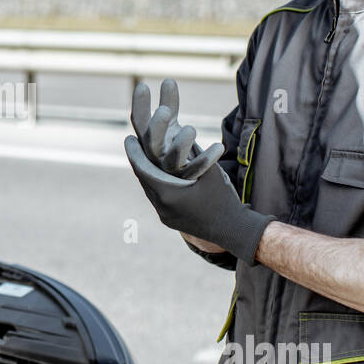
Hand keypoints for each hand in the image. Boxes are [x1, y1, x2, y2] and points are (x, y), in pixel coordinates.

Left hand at [124, 134, 273, 265]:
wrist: (234, 231)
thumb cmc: (223, 198)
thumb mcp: (209, 171)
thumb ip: (193, 155)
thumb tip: (180, 132)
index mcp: (168, 194)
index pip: (143, 169)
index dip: (135, 152)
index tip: (129, 137)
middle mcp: (162, 208)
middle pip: (144, 180)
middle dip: (140, 161)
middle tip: (133, 144)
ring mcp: (165, 217)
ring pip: (150, 190)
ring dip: (148, 173)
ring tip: (144, 158)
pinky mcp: (171, 222)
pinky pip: (158, 199)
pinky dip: (157, 185)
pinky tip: (159, 176)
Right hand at [129, 79, 209, 178]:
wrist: (186, 189)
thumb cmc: (174, 149)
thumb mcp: (171, 127)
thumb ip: (169, 105)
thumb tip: (168, 80)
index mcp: (149, 141)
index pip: (139, 124)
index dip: (140, 106)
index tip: (143, 86)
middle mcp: (156, 158)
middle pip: (151, 144)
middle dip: (155, 127)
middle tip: (163, 111)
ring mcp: (172, 172)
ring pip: (172, 161)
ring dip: (180, 145)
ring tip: (191, 129)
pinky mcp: (189, 182)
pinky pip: (196, 171)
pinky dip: (206, 160)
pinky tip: (218, 146)